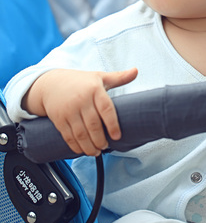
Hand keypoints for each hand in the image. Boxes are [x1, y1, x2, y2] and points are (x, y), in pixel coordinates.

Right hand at [23, 68, 137, 155]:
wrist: (51, 83)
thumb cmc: (81, 81)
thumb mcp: (99, 76)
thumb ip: (119, 77)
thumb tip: (136, 70)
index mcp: (94, 89)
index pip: (106, 109)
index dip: (112, 124)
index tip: (117, 136)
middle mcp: (81, 100)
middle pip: (93, 125)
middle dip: (100, 140)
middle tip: (106, 146)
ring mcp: (69, 111)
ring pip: (81, 134)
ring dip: (89, 146)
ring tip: (96, 151)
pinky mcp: (59, 119)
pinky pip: (68, 136)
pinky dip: (76, 146)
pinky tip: (82, 150)